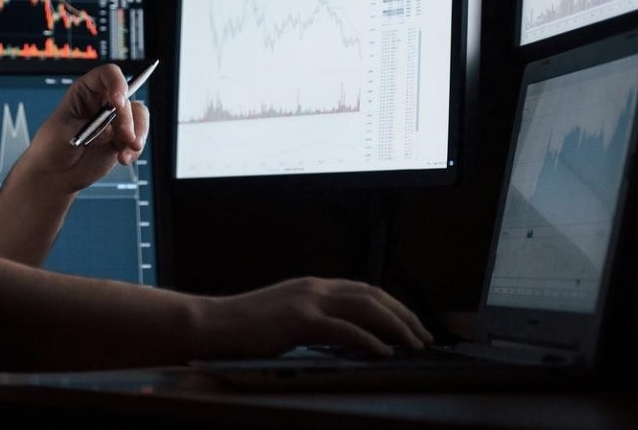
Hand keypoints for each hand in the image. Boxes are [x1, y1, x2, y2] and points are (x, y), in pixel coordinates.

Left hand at [25, 64, 149, 192]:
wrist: (55, 174)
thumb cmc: (51, 146)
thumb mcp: (63, 133)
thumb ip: (89, 128)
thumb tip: (110, 130)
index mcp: (85, 91)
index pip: (107, 75)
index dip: (117, 84)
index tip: (118, 102)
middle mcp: (103, 102)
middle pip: (126, 98)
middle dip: (128, 118)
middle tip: (125, 136)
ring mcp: (114, 120)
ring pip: (139, 115)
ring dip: (138, 133)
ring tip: (128, 150)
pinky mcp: (122, 139)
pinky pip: (138, 137)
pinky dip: (134, 149)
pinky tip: (123, 158)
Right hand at [203, 276, 433, 358]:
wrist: (214, 324)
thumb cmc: (245, 327)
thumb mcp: (285, 314)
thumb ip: (313, 317)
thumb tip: (343, 334)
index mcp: (313, 286)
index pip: (365, 289)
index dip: (393, 305)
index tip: (411, 324)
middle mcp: (315, 287)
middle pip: (373, 294)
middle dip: (404, 315)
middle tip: (424, 336)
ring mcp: (307, 301)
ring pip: (366, 308)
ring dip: (396, 327)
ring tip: (413, 345)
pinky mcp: (299, 321)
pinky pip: (345, 329)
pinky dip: (369, 340)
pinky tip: (383, 352)